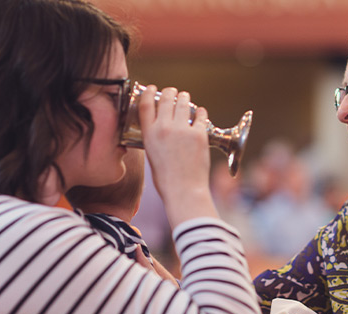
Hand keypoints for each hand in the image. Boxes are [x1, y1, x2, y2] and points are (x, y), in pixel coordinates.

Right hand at [137, 86, 217, 226]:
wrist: (184, 190)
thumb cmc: (167, 178)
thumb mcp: (152, 154)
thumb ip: (154, 137)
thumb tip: (161, 125)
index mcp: (149, 134)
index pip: (146, 104)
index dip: (149, 92)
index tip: (152, 88)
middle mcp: (165, 128)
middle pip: (167, 98)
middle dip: (170, 92)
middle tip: (173, 92)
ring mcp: (183, 130)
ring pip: (184, 102)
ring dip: (184, 97)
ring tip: (185, 97)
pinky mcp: (200, 134)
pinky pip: (201, 115)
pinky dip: (200, 112)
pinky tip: (200, 112)